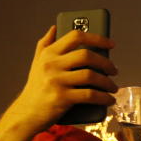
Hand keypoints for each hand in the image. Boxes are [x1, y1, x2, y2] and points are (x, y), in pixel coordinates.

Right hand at [0, 26, 117, 140]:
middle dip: (105, 62)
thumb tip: (55, 27)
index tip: (111, 43)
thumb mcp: (37, 63)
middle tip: (114, 70)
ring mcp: (56, 81)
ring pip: (90, 75)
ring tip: (113, 87)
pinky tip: (109, 99)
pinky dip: (103, 97)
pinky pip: (89, 95)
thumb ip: (45, 44)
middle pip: (86, 56)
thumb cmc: (36, 87)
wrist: (26, 113)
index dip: (96, 37)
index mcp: (49, 53)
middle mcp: (51, 65)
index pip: (75, 36)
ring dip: (107, 82)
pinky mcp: (62, 98)